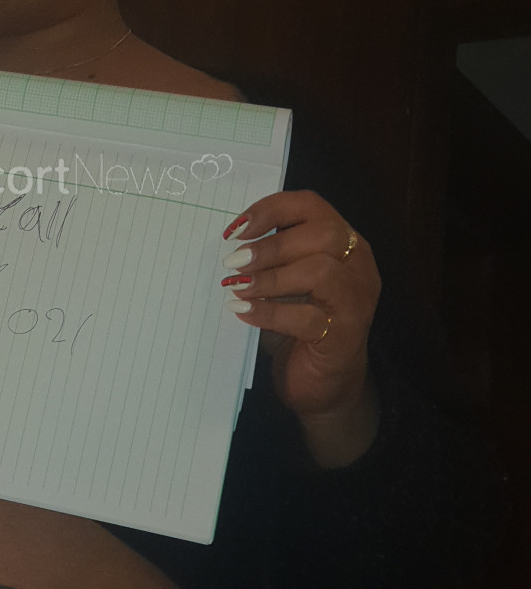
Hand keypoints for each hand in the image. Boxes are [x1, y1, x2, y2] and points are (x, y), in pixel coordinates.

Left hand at [221, 190, 381, 464]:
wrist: (325, 383)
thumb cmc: (300, 323)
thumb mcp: (287, 280)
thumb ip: (272, 255)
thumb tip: (230, 238)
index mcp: (344, 243)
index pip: (312, 206)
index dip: (271, 210)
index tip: (236, 229)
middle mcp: (358, 267)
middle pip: (322, 235)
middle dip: (271, 246)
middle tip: (233, 261)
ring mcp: (356, 302)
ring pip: (320, 272)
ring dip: (270, 279)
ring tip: (236, 287)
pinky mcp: (345, 336)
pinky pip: (307, 318)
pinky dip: (270, 313)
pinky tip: (243, 313)